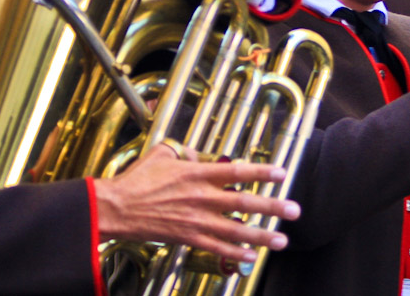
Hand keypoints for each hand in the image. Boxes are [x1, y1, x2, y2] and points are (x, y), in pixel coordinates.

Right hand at [93, 144, 300, 263]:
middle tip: (294, 211)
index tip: (282, 173)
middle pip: (244, 202)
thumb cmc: (138, 180)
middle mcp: (202, 197)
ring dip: (261, 235)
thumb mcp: (163, 154)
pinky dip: (235, 253)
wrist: (116, 207)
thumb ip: (188, 153)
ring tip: (281, 239)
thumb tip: (202, 154)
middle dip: (272, 207)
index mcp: (198, 173)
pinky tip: (251, 256)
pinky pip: (216, 248)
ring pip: (235, 229)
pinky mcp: (187, 238)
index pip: (237, 171)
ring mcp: (196, 220)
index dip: (261, 172)